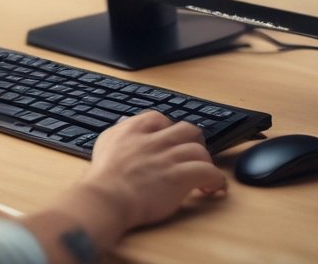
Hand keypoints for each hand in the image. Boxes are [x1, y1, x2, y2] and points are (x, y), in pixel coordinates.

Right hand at [86, 111, 225, 232]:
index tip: (169, 142)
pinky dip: (215, 179)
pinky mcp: (181, 177)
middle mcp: (155, 139)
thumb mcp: (105, 144)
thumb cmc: (102, 177)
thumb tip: (126, 133)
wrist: (107, 197)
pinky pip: (208, 171)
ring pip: (199, 150)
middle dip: (193, 141)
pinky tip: (214, 188)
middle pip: (186, 129)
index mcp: (134, 129)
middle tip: (192, 156)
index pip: (159, 118)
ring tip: (203, 176)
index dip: (168, 130)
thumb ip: (120, 135)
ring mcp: (169, 157)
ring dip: (205, 162)